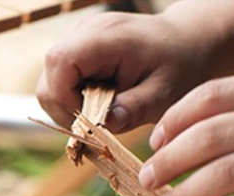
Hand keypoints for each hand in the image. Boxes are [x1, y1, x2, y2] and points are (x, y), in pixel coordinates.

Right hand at [36, 11, 208, 132]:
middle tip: (98, 126)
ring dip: (68, 110)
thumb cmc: (178, 67)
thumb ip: (134, 109)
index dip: (65, 99)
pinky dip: (72, 102)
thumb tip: (104, 126)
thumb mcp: (164, 93)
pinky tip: (98, 106)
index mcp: (106, 37)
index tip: (91, 120)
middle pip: (47, 79)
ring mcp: (77, 39)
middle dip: (65, 112)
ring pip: (48, 84)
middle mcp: (84, 32)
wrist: (186, 44)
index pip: (59, 63)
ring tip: (101, 115)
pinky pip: (58, 83)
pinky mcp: (76, 51)